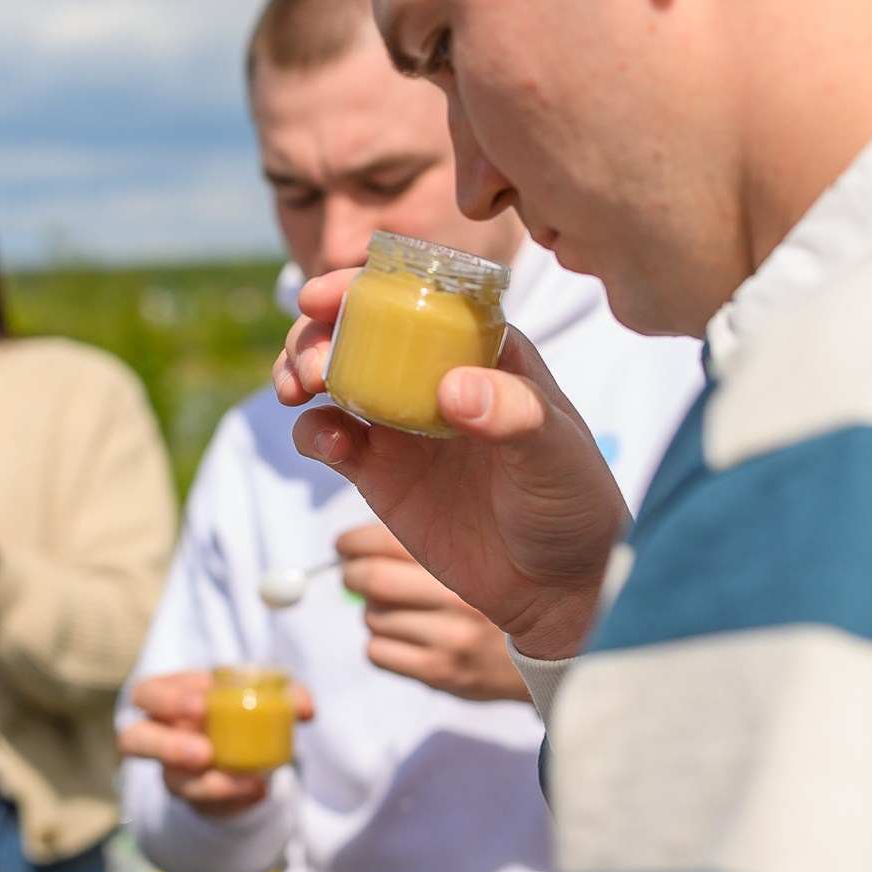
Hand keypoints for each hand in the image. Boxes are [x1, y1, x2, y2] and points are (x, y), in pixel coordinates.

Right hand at [119, 670, 318, 819]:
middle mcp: (157, 736)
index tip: (202, 702)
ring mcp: (171, 772)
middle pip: (136, 741)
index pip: (148, 693)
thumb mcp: (258, 698)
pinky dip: (233, 799)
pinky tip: (256, 791)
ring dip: (202, 784)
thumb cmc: (237, 713)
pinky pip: (204, 805)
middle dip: (168, 746)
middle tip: (204, 751)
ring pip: (169, 781)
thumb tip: (305, 710)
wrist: (238, 758)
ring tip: (238, 782)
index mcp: (165, 699)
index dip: (168, 698)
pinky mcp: (192, 800)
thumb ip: (285, 698)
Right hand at [275, 270, 630, 659]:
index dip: (366, 285)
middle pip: (361, 329)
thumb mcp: (556, 455)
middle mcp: (434, 375)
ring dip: (302, 370)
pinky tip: (328, 445)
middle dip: (320, 331)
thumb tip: (453, 388)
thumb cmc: (572, 504)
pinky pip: (328, 437)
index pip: (420, 297)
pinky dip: (313, 432)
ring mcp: (401, 422)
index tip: (326, 293)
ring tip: (299, 389)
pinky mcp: (377, 471)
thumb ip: (513, 416)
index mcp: (482, 349)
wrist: (554, 585)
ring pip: (334, 375)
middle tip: (311, 362)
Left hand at [337, 524, 530, 701]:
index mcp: (466, 559)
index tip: (344, 546)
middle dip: (352, 577)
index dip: (353, 543)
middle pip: (371, 579)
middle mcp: (459, 597)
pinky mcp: (441, 673)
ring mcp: (450, 638)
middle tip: (353, 578)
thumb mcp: (475, 560)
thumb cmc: (498, 602)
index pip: (385, 542)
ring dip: (374, 615)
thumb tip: (355, 547)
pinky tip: (406, 642)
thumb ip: (424, 548)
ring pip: (371, 618)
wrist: (552, 656)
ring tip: (401, 615)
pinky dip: (381, 646)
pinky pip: (378, 653)